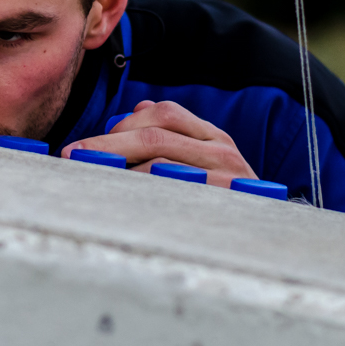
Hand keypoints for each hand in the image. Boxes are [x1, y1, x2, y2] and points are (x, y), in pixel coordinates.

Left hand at [61, 100, 257, 186]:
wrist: (269, 236)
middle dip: (107, 143)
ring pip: (159, 158)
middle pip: (155, 133)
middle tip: (74, 155)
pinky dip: (140, 186)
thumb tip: (138, 109)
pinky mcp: (219, 200)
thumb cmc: (226, 201)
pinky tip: (119, 196)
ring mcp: (223, 174)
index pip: (164, 113)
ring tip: (91, 175)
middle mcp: (220, 149)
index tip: (90, 143)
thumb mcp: (206, 163)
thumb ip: (175, 136)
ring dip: (118, 165)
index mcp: (213, 137)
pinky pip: (170, 187)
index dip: (122, 125)